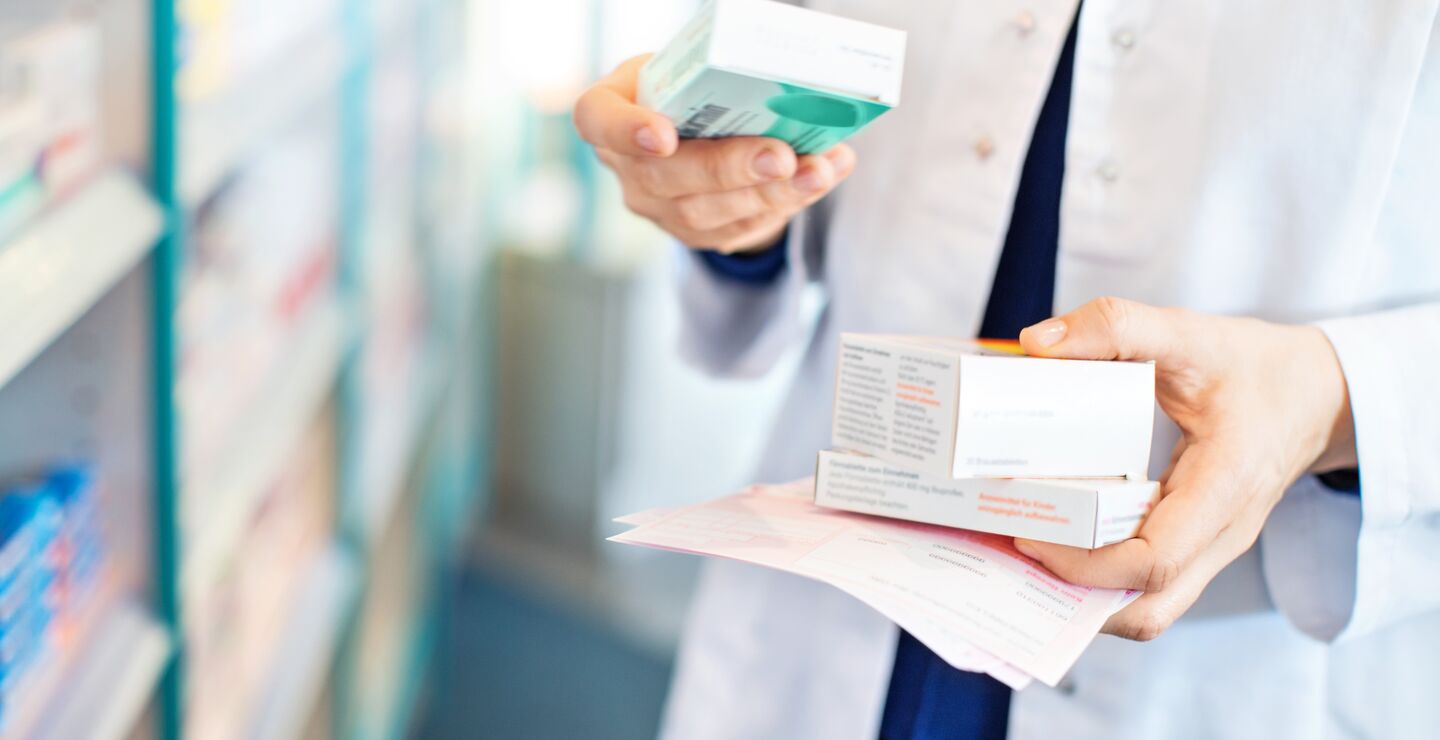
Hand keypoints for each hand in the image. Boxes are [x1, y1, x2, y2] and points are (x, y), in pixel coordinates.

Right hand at [573, 55, 856, 253]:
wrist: (697, 131)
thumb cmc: (691, 87)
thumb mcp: (689, 67)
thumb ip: (718, 75)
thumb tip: (793, 85)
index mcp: (610, 109)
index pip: (597, 120)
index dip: (626, 130)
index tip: (663, 136)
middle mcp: (626, 166)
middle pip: (665, 177)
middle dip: (730, 169)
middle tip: (781, 157)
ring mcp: (657, 207)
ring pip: (707, 212)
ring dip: (771, 192)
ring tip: (818, 172)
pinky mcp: (696, 233)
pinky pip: (739, 226)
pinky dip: (788, 200)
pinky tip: (822, 177)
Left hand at [1015, 297, 1357, 640]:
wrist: (1316, 394)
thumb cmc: (1255, 367)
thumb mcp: (1190, 332)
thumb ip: (1117, 327)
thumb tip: (1037, 344)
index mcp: (1226, 486)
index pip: (1155, 559)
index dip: (1084, 562)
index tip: (1029, 532)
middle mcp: (1223, 533)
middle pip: (1149, 607)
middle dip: (1075, 596)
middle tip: (1015, 549)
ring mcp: (1212, 548)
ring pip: (1149, 606)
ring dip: (1086, 596)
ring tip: (1027, 553)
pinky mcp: (1197, 545)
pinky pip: (1149, 584)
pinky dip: (1102, 578)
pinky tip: (1059, 543)